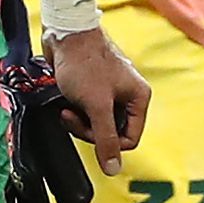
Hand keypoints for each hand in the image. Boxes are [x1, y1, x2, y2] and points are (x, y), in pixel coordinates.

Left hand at [45, 25, 149, 175]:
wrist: (65, 34)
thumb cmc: (84, 62)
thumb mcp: (97, 105)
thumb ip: (105, 138)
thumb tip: (113, 168)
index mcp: (138, 98)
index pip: (129, 139)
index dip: (108, 143)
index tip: (90, 131)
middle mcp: (128, 96)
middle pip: (112, 133)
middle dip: (89, 130)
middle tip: (74, 117)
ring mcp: (110, 93)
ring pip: (98, 124)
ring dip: (80, 122)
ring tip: (68, 109)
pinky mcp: (94, 89)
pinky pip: (88, 112)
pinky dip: (76, 112)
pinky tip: (66, 103)